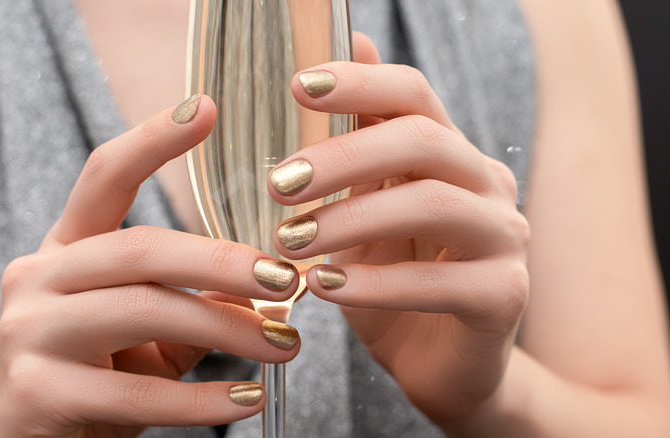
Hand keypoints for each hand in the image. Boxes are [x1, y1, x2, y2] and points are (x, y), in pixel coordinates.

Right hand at [0, 96, 301, 437]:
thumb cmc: (95, 380)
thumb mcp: (146, 334)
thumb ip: (194, 305)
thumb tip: (264, 289)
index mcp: (67, 250)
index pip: (105, 176)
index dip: (154, 139)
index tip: (206, 107)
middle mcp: (38, 277)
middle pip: (141, 248)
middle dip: (223, 261)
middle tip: (286, 279)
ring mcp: (29, 332)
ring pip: (144, 310)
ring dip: (226, 328)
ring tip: (284, 346)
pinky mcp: (36, 391)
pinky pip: (136, 392)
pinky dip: (202, 400)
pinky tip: (245, 399)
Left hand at [268, 34, 528, 423]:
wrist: (439, 366)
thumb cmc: (394, 281)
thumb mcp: (365, 213)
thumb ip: (358, 147)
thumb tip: (350, 45)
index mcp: (449, 157)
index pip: (414, 95)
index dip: (360, 82)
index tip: (298, 86)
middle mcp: (486, 186)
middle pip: (424, 140)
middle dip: (343, 156)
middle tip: (278, 185)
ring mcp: (504, 239)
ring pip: (432, 204)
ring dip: (349, 220)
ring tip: (288, 242)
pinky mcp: (504, 297)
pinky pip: (439, 282)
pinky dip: (373, 283)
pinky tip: (323, 288)